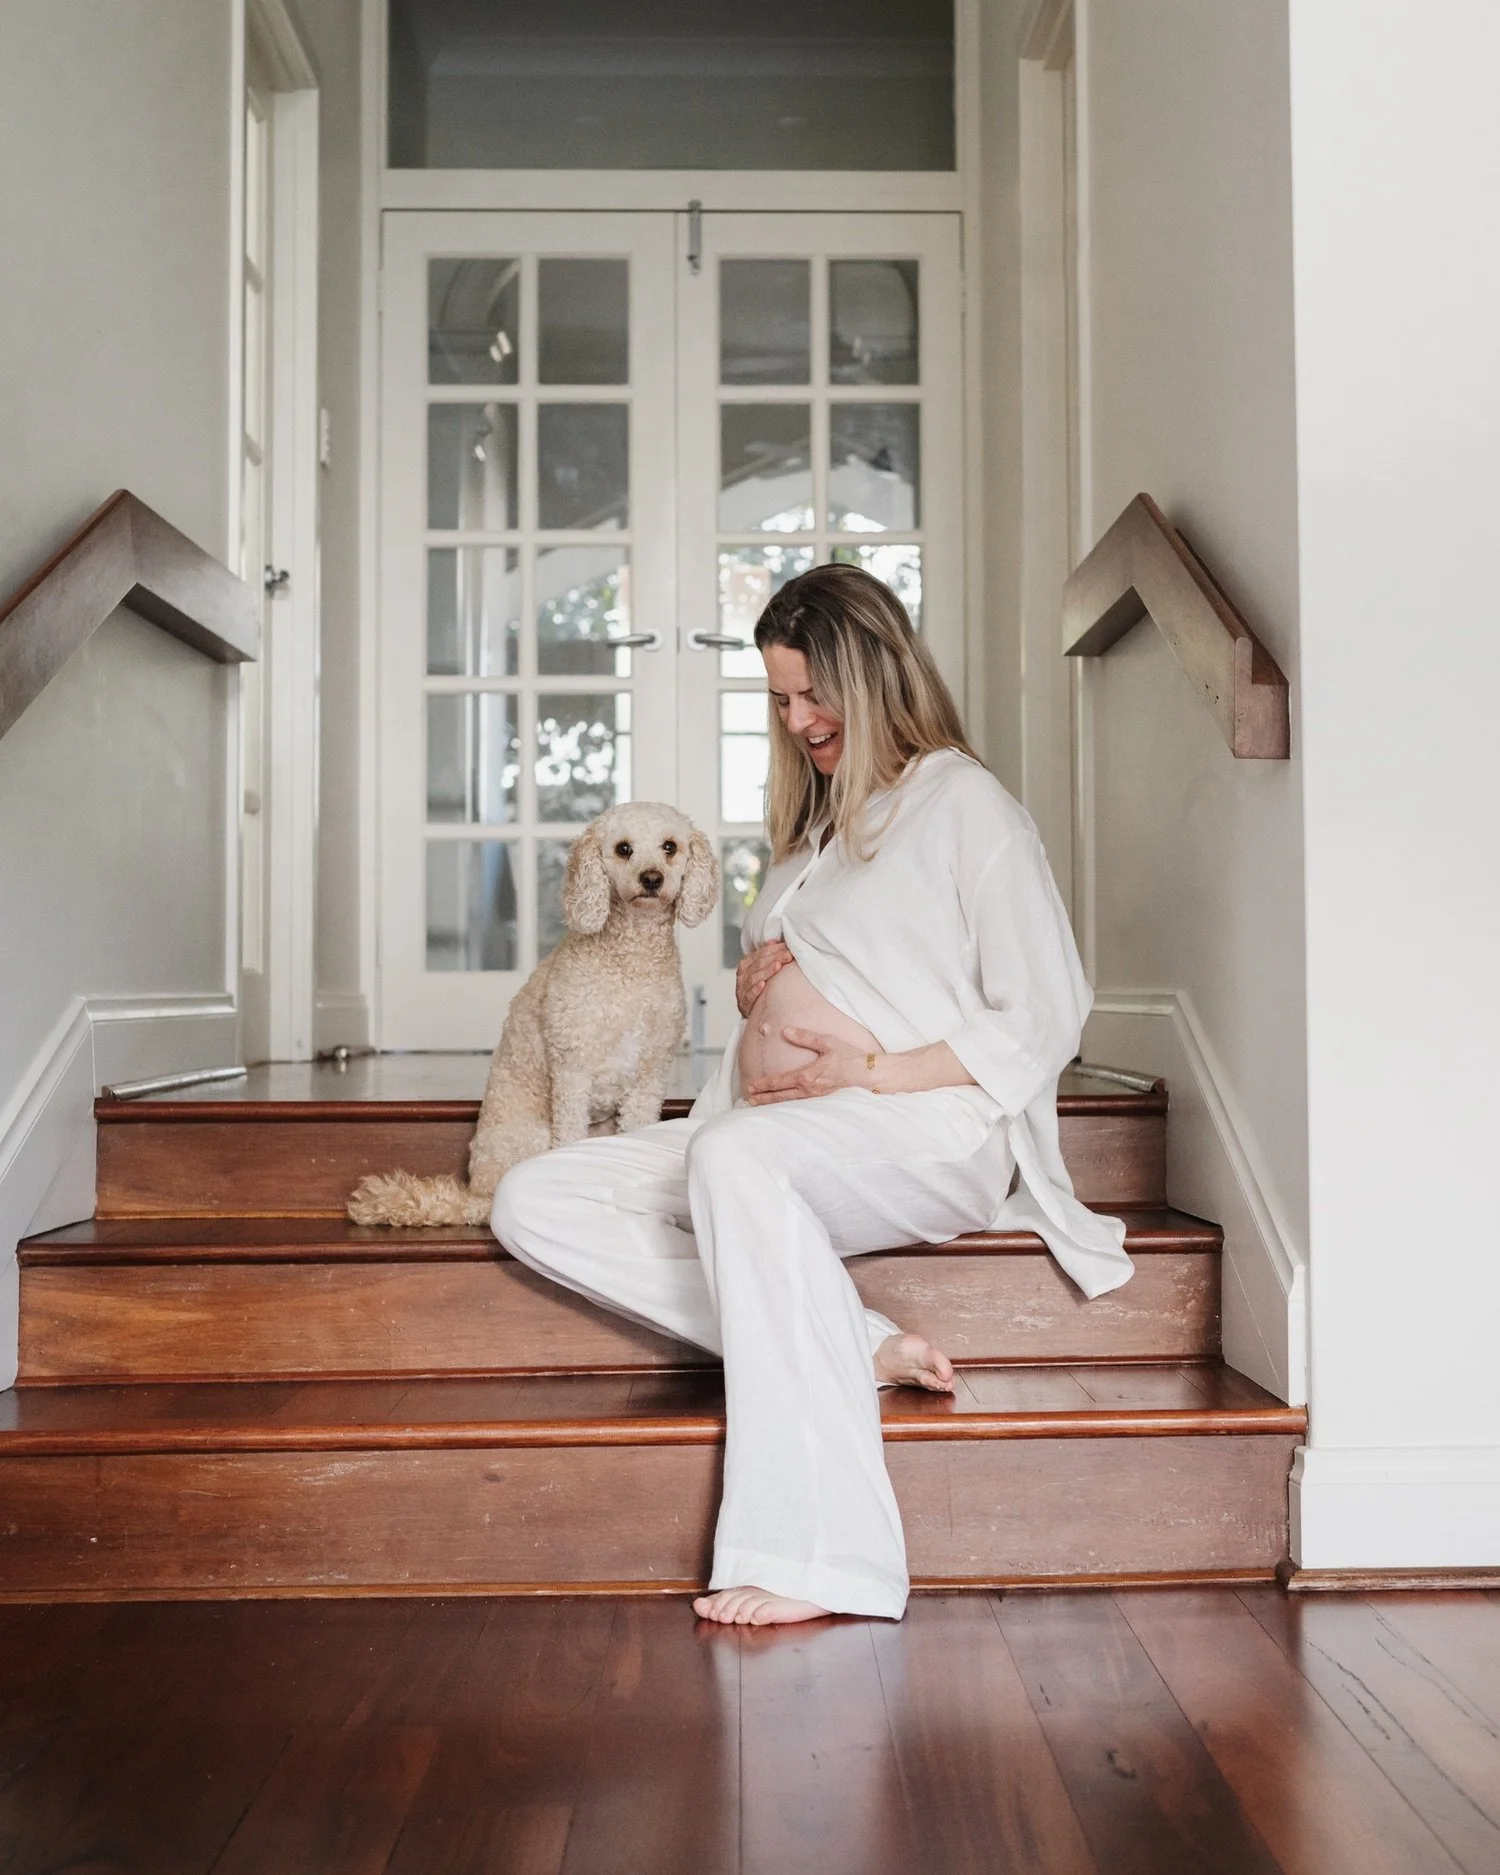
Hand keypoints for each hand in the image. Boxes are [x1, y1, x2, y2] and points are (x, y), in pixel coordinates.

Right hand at [735, 939, 792, 1018]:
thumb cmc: (758, 986)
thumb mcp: (762, 969)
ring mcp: (742, 989)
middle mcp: (742, 975)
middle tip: (788, 955)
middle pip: (759, 964)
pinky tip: (763, 985)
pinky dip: (755, 990)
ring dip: (766, 971)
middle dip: (775, 958)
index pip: (761, 953)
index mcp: (746, 964)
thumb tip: (775, 941)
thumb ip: (767, 955)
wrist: (751, 1009)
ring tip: (778, 966)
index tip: (788, 947)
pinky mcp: (744, 1003)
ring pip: (754, 978)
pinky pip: (749, 995)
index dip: (774, 949)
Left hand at [743, 1028, 881, 1103]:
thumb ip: (805, 1037)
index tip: (750, 1086)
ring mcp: (816, 1098)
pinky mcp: (823, 1102)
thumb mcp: (827, 1042)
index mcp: (807, 1075)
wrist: (870, 1075)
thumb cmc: (850, 1057)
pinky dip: (788, 1107)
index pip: (779, 1081)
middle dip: (762, 1098)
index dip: (763, 1084)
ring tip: (759, 1105)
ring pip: (789, 1103)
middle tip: (747, 1100)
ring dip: (772, 1104)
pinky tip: (782, 1108)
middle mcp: (808, 1089)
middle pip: (780, 1096)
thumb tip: (786, 1031)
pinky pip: (800, 1106)